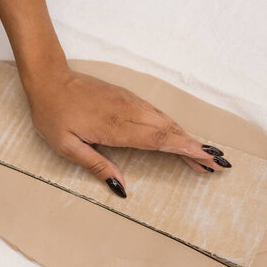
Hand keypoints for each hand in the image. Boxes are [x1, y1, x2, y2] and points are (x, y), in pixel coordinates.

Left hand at [24, 66, 231, 196]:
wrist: (49, 79)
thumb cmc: (53, 114)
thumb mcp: (67, 146)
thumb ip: (96, 166)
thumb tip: (121, 187)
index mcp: (116, 127)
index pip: (160, 140)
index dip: (187, 150)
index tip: (209, 159)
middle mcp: (129, 112)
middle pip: (170, 131)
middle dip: (195, 148)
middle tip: (217, 164)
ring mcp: (130, 102)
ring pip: (166, 121)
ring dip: (186, 138)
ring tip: (204, 155)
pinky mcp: (127, 97)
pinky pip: (157, 113)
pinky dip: (172, 127)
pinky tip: (179, 136)